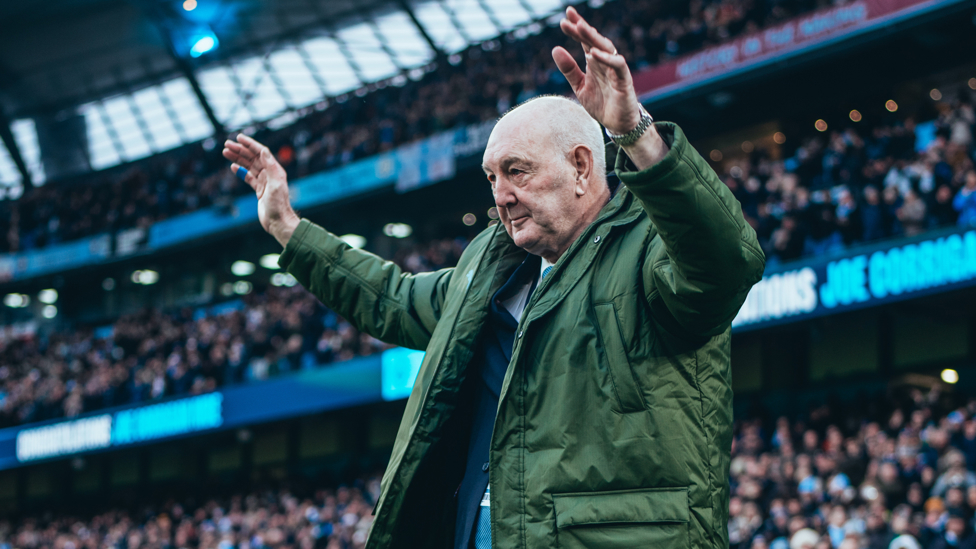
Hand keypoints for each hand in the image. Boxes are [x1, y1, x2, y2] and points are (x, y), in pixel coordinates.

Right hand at [223, 134, 299, 246]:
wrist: (278, 222)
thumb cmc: (278, 205)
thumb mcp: (275, 184)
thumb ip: (270, 167)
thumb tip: (263, 150)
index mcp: (275, 170)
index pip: (261, 152)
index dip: (250, 144)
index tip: (238, 138)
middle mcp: (270, 174)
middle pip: (253, 158)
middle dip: (240, 150)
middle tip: (227, 144)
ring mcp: (264, 182)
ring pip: (249, 166)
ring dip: (238, 159)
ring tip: (226, 152)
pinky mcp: (259, 190)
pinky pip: (248, 177)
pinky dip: (241, 171)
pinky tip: (233, 167)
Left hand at [552, 6, 639, 134]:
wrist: (617, 124)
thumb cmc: (601, 103)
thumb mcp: (579, 87)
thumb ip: (568, 69)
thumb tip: (555, 49)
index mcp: (594, 62)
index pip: (584, 41)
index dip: (575, 30)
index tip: (563, 20)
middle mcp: (605, 62)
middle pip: (594, 40)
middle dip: (583, 27)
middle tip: (569, 16)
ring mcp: (615, 69)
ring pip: (606, 48)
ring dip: (593, 37)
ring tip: (580, 27)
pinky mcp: (624, 80)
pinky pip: (618, 65)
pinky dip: (607, 58)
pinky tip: (593, 53)